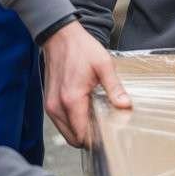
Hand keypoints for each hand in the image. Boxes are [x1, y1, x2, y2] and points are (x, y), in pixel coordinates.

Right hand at [43, 20, 130, 145]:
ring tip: (94, 117)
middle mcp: (57, 106)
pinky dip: (71, 122)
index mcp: (71, 100)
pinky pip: (60, 122)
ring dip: (79, 130)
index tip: (108, 135)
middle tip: (104, 128)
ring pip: (66, 132)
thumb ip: (115, 88)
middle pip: (73, 139)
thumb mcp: (104, 65)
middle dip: (88, 138)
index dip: (96, 140)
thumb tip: (125, 105)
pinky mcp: (49, 102)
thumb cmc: (81, 48)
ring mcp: (51, 105)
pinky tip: (84, 110)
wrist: (60, 36)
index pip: (82, 135)